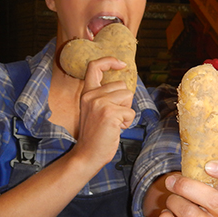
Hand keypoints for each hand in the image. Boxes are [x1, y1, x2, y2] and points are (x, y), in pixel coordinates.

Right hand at [72, 57, 135, 171]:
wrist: (87, 155)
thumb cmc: (95, 134)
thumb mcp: (94, 110)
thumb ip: (104, 96)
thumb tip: (124, 86)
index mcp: (86, 93)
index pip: (94, 66)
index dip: (109, 61)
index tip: (122, 64)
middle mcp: (91, 95)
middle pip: (122, 85)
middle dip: (124, 101)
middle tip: (113, 116)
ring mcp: (100, 103)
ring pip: (128, 96)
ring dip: (126, 111)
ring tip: (114, 122)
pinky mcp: (110, 113)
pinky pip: (131, 112)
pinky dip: (128, 122)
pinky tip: (116, 129)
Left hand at [157, 160, 217, 216]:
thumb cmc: (193, 198)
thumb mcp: (200, 183)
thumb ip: (197, 170)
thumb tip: (187, 151)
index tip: (208, 165)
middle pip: (212, 199)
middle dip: (186, 187)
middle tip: (171, 181)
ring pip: (189, 213)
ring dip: (172, 202)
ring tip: (171, 201)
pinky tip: (168, 216)